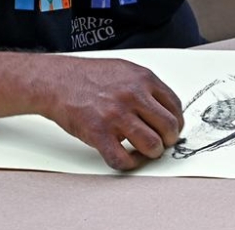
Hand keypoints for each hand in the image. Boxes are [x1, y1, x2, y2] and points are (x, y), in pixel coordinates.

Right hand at [38, 55, 183, 170]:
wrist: (57, 81)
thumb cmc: (89, 76)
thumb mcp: (125, 70)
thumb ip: (146, 87)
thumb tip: (165, 107)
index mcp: (143, 79)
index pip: (175, 106)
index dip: (177, 122)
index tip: (172, 129)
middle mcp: (133, 96)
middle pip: (168, 126)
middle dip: (169, 139)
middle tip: (162, 143)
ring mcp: (116, 115)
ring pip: (151, 145)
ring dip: (153, 153)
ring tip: (146, 151)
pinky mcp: (99, 133)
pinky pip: (122, 158)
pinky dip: (130, 164)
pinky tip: (129, 158)